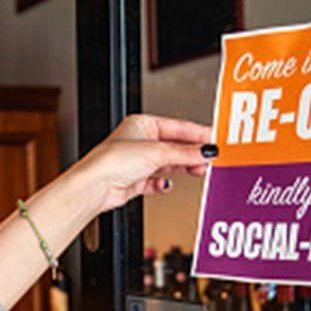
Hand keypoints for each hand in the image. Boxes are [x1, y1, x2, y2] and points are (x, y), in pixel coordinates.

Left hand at [64, 114, 214, 212]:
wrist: (95, 186)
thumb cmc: (113, 160)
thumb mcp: (157, 152)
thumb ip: (185, 153)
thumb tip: (206, 150)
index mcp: (142, 124)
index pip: (178, 127)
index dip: (198, 134)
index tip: (215, 139)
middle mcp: (139, 141)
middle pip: (175, 146)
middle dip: (192, 153)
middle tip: (211, 158)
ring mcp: (137, 162)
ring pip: (168, 164)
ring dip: (183, 168)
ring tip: (199, 171)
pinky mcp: (134, 181)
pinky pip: (155, 181)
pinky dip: (163, 184)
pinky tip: (168, 185)